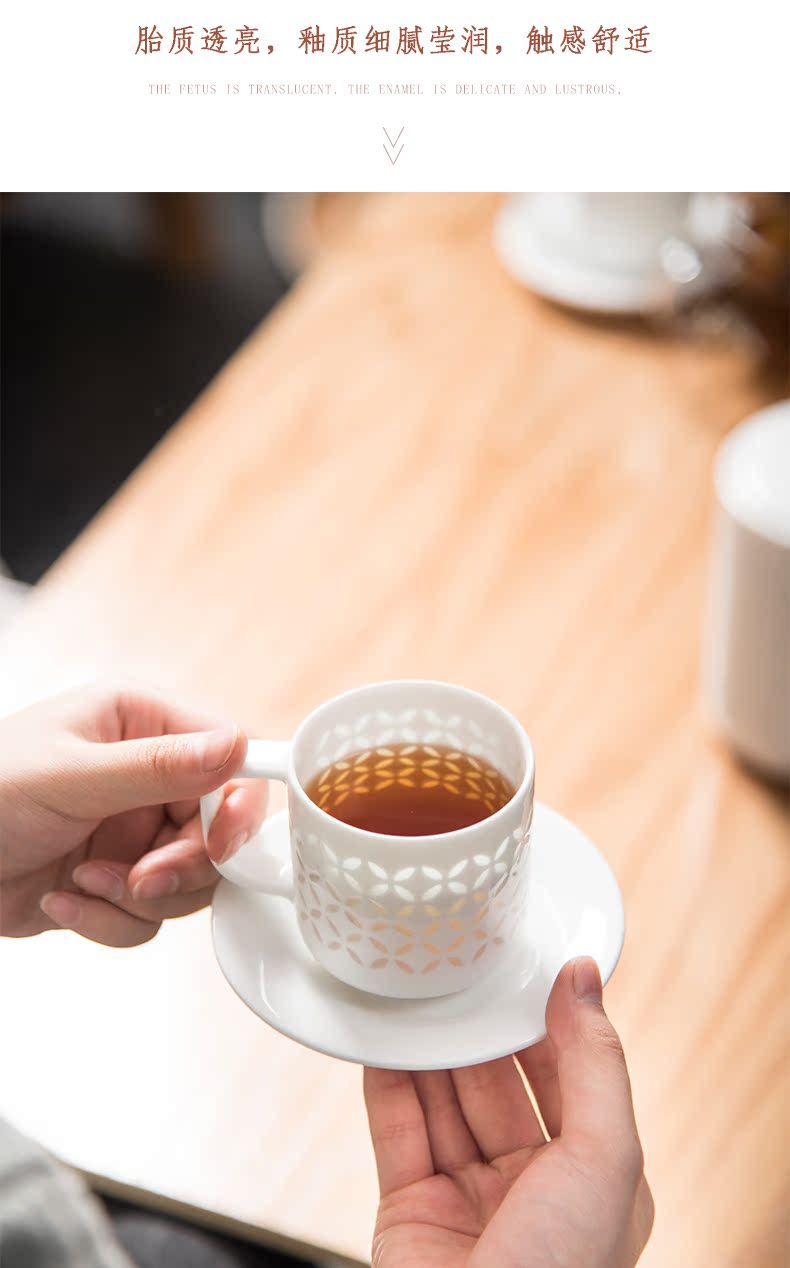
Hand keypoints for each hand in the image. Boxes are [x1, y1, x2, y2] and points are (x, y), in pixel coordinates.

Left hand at [0, 684, 265, 945]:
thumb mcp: (70, 776)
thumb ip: (157, 766)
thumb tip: (237, 745)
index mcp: (142, 721)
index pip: (230, 754)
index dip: (237, 802)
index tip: (223, 842)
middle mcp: (147, 774)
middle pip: (220, 830)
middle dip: (182, 866)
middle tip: (141, 880)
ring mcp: (134, 829)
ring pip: (193, 881)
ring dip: (140, 898)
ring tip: (85, 883)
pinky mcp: (117, 880)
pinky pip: (152, 915)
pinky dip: (110, 921)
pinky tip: (61, 900)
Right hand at [364, 958, 652, 1267]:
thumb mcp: (604, 1160)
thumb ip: (594, 1064)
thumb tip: (583, 979)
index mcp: (594, 1180)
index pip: (571, 1078)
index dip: (547, 1023)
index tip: (522, 968)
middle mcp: (532, 1188)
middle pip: (499, 1085)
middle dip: (479, 1032)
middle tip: (458, 974)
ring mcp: (467, 1199)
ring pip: (445, 1101)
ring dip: (430, 1049)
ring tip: (415, 994)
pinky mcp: (408, 1210)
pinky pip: (396, 1130)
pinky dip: (386, 1083)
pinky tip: (383, 1041)